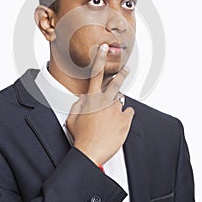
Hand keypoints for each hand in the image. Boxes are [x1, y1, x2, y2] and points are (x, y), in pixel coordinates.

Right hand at [66, 44, 134, 165]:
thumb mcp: (72, 119)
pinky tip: (117, 126)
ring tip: (110, 119)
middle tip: (126, 69)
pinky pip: (128, 114)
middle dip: (122, 73)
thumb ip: (78, 105)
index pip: (96, 74)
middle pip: (116, 82)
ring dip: (117, 107)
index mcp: (92, 99)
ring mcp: (117, 111)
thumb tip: (82, 97)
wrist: (90, 153)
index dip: (100, 58)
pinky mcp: (125, 121)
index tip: (104, 48)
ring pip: (121, 102)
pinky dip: (124, 117)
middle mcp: (105, 102)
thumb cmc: (80, 137)